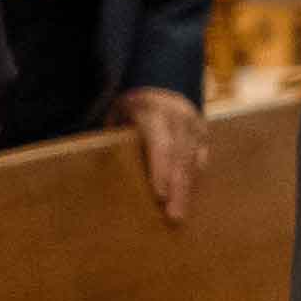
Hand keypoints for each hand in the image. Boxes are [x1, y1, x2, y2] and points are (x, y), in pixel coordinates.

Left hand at [115, 87, 208, 229]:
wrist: (162, 84)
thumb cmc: (131, 107)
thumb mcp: (118, 115)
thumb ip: (114, 138)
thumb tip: (97, 171)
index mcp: (154, 112)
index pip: (161, 144)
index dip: (161, 170)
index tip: (159, 195)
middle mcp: (179, 119)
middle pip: (180, 159)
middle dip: (177, 189)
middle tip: (174, 216)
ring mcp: (195, 126)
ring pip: (192, 162)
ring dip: (186, 191)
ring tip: (179, 215)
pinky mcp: (203, 135)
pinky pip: (200, 161)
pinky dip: (193, 181)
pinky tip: (187, 200)